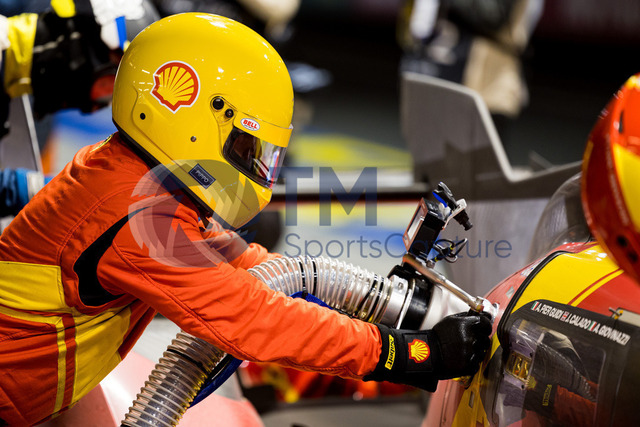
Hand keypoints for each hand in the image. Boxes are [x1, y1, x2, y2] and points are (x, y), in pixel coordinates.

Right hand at [363, 312, 491, 390]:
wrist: (424, 355)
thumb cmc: (435, 337)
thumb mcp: (450, 321)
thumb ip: (466, 317)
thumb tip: (478, 313)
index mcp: (465, 326)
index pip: (485, 323)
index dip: (484, 325)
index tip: (482, 327)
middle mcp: (469, 339)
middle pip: (485, 338)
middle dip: (480, 338)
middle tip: (470, 339)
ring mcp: (469, 354)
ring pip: (482, 351)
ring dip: (476, 350)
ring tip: (463, 349)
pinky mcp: (468, 366)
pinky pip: (477, 363)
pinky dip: (471, 361)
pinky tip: (461, 357)